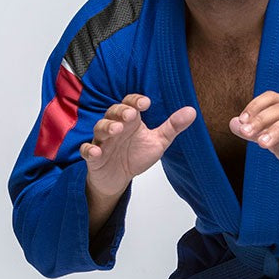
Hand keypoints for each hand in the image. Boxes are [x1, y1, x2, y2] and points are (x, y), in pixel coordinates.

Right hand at [81, 96, 195, 232]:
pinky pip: (87, 150)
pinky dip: (90, 150)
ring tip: (116, 130)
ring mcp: (102, 140)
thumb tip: (191, 111)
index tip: (146, 103)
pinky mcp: (93, 156)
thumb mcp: (157, 141)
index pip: (130, 103)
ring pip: (100, 128)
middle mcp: (115, 126)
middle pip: (113, 112)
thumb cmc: (135, 155)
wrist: (118, 177)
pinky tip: (96, 152)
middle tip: (130, 115)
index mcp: (130, 120)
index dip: (135, 101)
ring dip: (107, 127)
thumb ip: (172, 127)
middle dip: (120, 112)